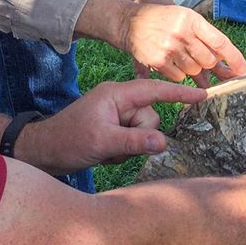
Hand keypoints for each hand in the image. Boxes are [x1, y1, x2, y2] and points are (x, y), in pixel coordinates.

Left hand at [26, 79, 207, 173]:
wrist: (43, 153)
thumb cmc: (68, 141)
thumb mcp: (103, 142)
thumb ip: (135, 142)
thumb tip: (165, 143)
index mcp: (117, 94)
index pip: (155, 90)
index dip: (179, 94)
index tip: (202, 95)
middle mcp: (119, 100)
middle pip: (151, 117)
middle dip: (139, 136)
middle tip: (115, 145)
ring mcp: (117, 115)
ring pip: (144, 132)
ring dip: (130, 146)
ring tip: (108, 151)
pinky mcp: (114, 128)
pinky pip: (134, 139)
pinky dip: (124, 150)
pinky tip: (107, 154)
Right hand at [123, 2, 245, 87]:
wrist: (130, 22)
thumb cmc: (164, 21)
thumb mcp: (186, 19)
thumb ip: (206, 39)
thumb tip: (227, 65)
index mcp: (192, 20)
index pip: (220, 42)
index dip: (234, 58)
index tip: (243, 70)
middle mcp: (182, 33)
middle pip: (209, 61)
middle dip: (210, 65)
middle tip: (204, 62)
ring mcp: (170, 48)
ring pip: (195, 70)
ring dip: (194, 69)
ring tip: (183, 57)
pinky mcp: (158, 61)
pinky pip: (179, 77)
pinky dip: (179, 74)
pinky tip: (172, 62)